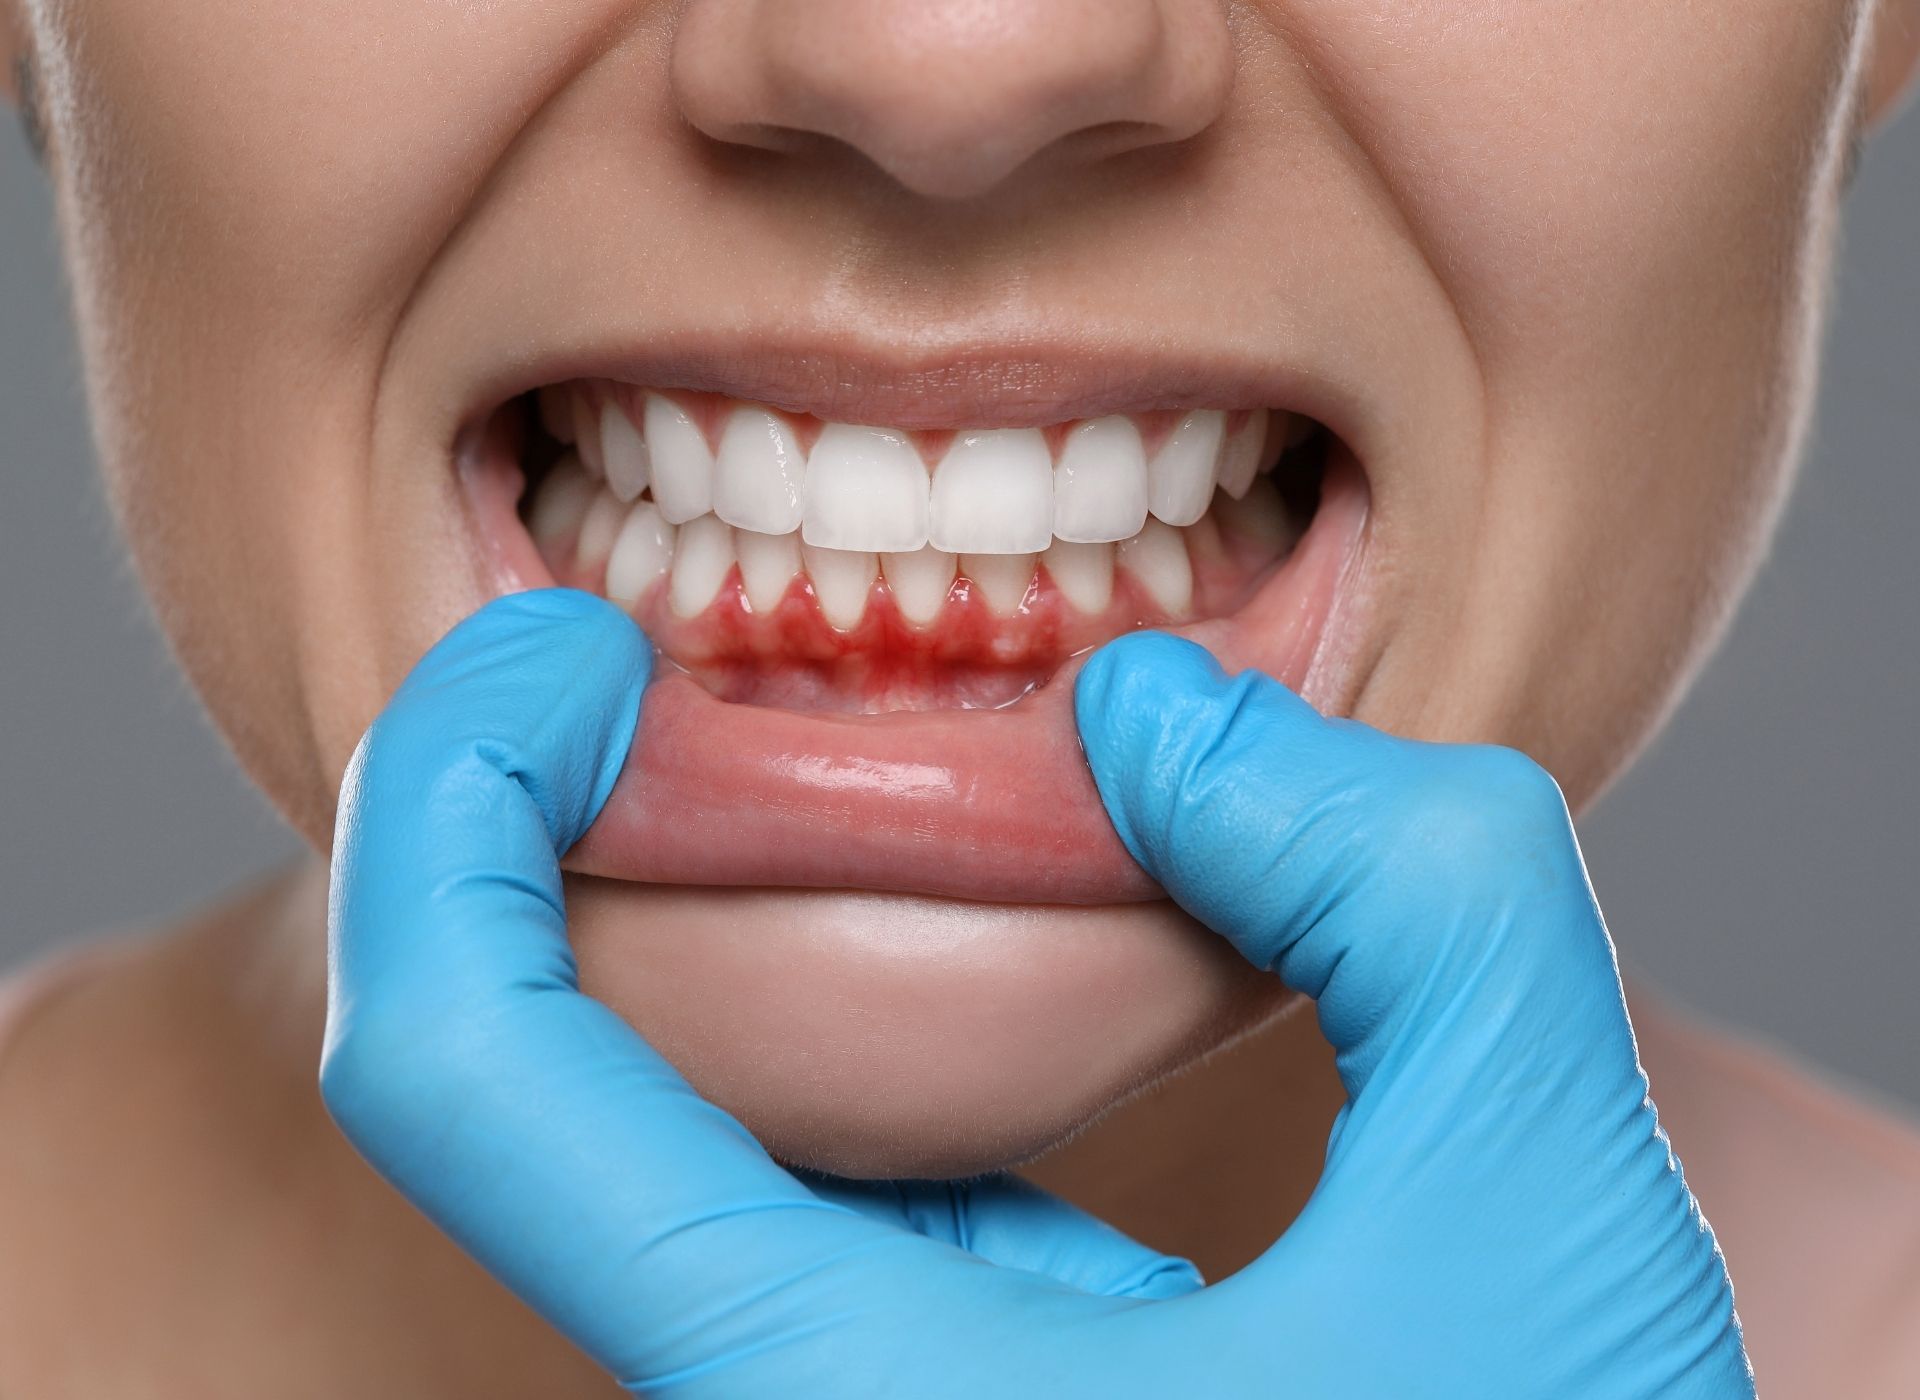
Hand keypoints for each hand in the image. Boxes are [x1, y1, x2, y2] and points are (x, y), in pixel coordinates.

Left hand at [321, 591, 1752, 1396]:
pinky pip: (796, 1210)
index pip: (449, 1064)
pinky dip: (821, 1047)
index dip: (447, 794)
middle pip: (514, 1090)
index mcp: (830, 1397)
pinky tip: (953, 977)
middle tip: (631, 662)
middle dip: (544, 835)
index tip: (566, 649)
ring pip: (658, 1148)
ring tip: (756, 776)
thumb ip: (1390, 878)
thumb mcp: (1544, 1196)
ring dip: (681, 938)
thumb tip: (1142, 718)